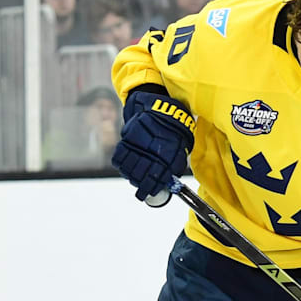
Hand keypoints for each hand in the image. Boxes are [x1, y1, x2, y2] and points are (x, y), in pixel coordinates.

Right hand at [111, 90, 194, 204]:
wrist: (161, 106)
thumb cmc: (174, 127)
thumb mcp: (181, 145)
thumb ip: (175, 163)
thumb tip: (169, 180)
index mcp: (166, 155)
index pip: (156, 178)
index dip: (150, 188)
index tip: (148, 193)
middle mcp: (150, 152)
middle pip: (140, 176)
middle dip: (140, 185)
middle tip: (140, 188)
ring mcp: (138, 145)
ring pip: (128, 168)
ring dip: (130, 176)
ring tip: (132, 178)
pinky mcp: (128, 138)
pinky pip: (120, 156)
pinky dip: (120, 164)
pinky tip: (124, 167)